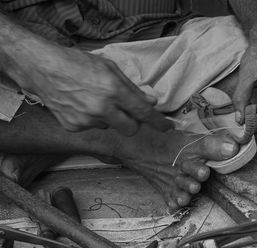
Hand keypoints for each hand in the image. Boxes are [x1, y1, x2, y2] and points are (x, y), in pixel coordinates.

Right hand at [23, 47, 172, 135]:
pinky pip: (93, 127)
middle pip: (131, 129)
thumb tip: (152, 102)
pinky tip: (81, 104)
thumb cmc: (77, 63)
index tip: (167, 127)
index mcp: (113, 90)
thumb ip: (132, 88)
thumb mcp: (110, 68)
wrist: (42, 67)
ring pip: (110, 126)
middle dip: (134, 123)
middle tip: (127, 111)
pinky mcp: (73, 126)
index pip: (143, 113)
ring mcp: (86, 119)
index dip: (158, 122)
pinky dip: (92, 118)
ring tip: (93, 99)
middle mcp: (101, 108)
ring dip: (109, 117)